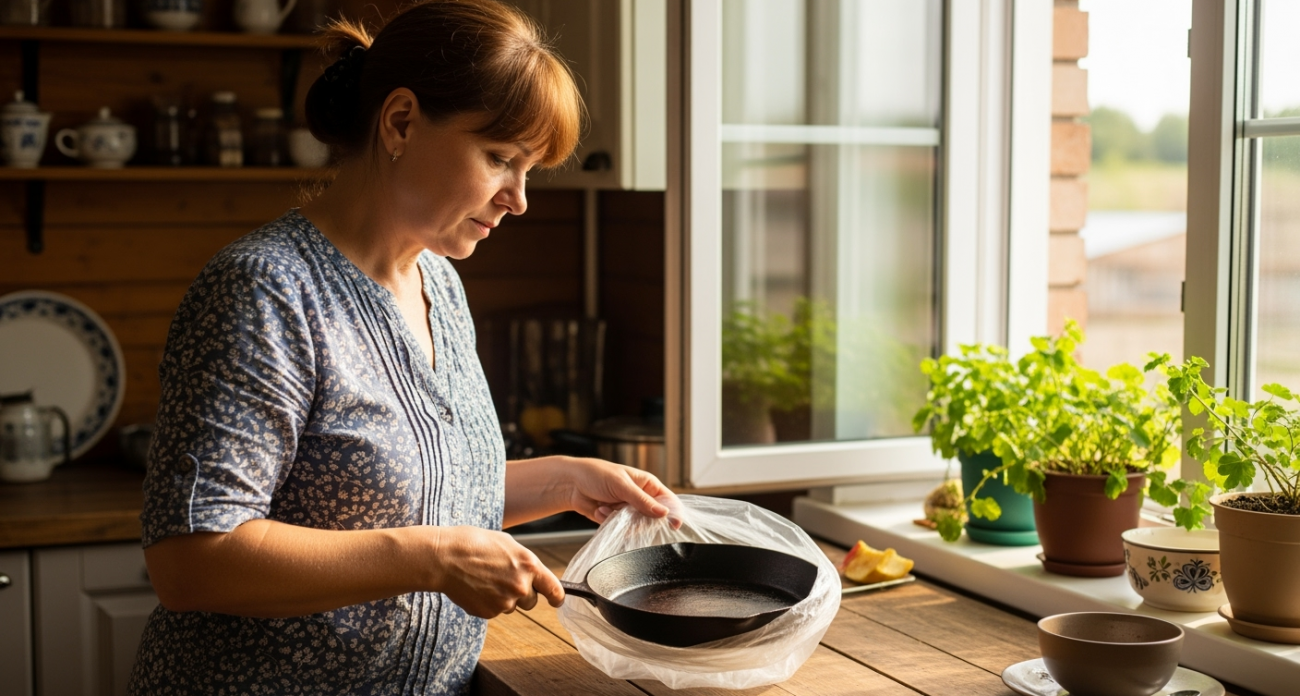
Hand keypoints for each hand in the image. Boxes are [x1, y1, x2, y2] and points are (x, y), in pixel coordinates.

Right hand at [431, 526, 563, 617]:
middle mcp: (520, 587)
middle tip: (503, 579)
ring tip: (484, 579)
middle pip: (531, 601)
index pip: (554, 589)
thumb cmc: (474, 544)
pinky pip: (494, 611)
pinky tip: (475, 587)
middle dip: (522, 594)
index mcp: (529, 565)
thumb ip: (524, 561)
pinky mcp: (488, 613)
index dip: (557, 597)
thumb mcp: (507, 543)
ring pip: (511, 607)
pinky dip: (487, 602)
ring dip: (503, 597)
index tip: (557, 600)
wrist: (445, 558)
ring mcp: (504, 603)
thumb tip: (530, 573)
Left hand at [565, 458, 682, 527]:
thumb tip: (664, 513)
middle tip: (624, 510)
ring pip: (635, 525)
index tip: (674, 525)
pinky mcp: (615, 519)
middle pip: (652, 517)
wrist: (570, 483)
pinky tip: (599, 509)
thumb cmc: (596, 474)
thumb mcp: (621, 485)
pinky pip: (620, 528)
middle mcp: (640, 497)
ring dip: (620, 518)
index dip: (674, 512)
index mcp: (647, 484)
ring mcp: (628, 509)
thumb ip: (642, 501)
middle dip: (638, 517)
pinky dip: (607, 520)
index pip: (668, 499)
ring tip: (606, 505)